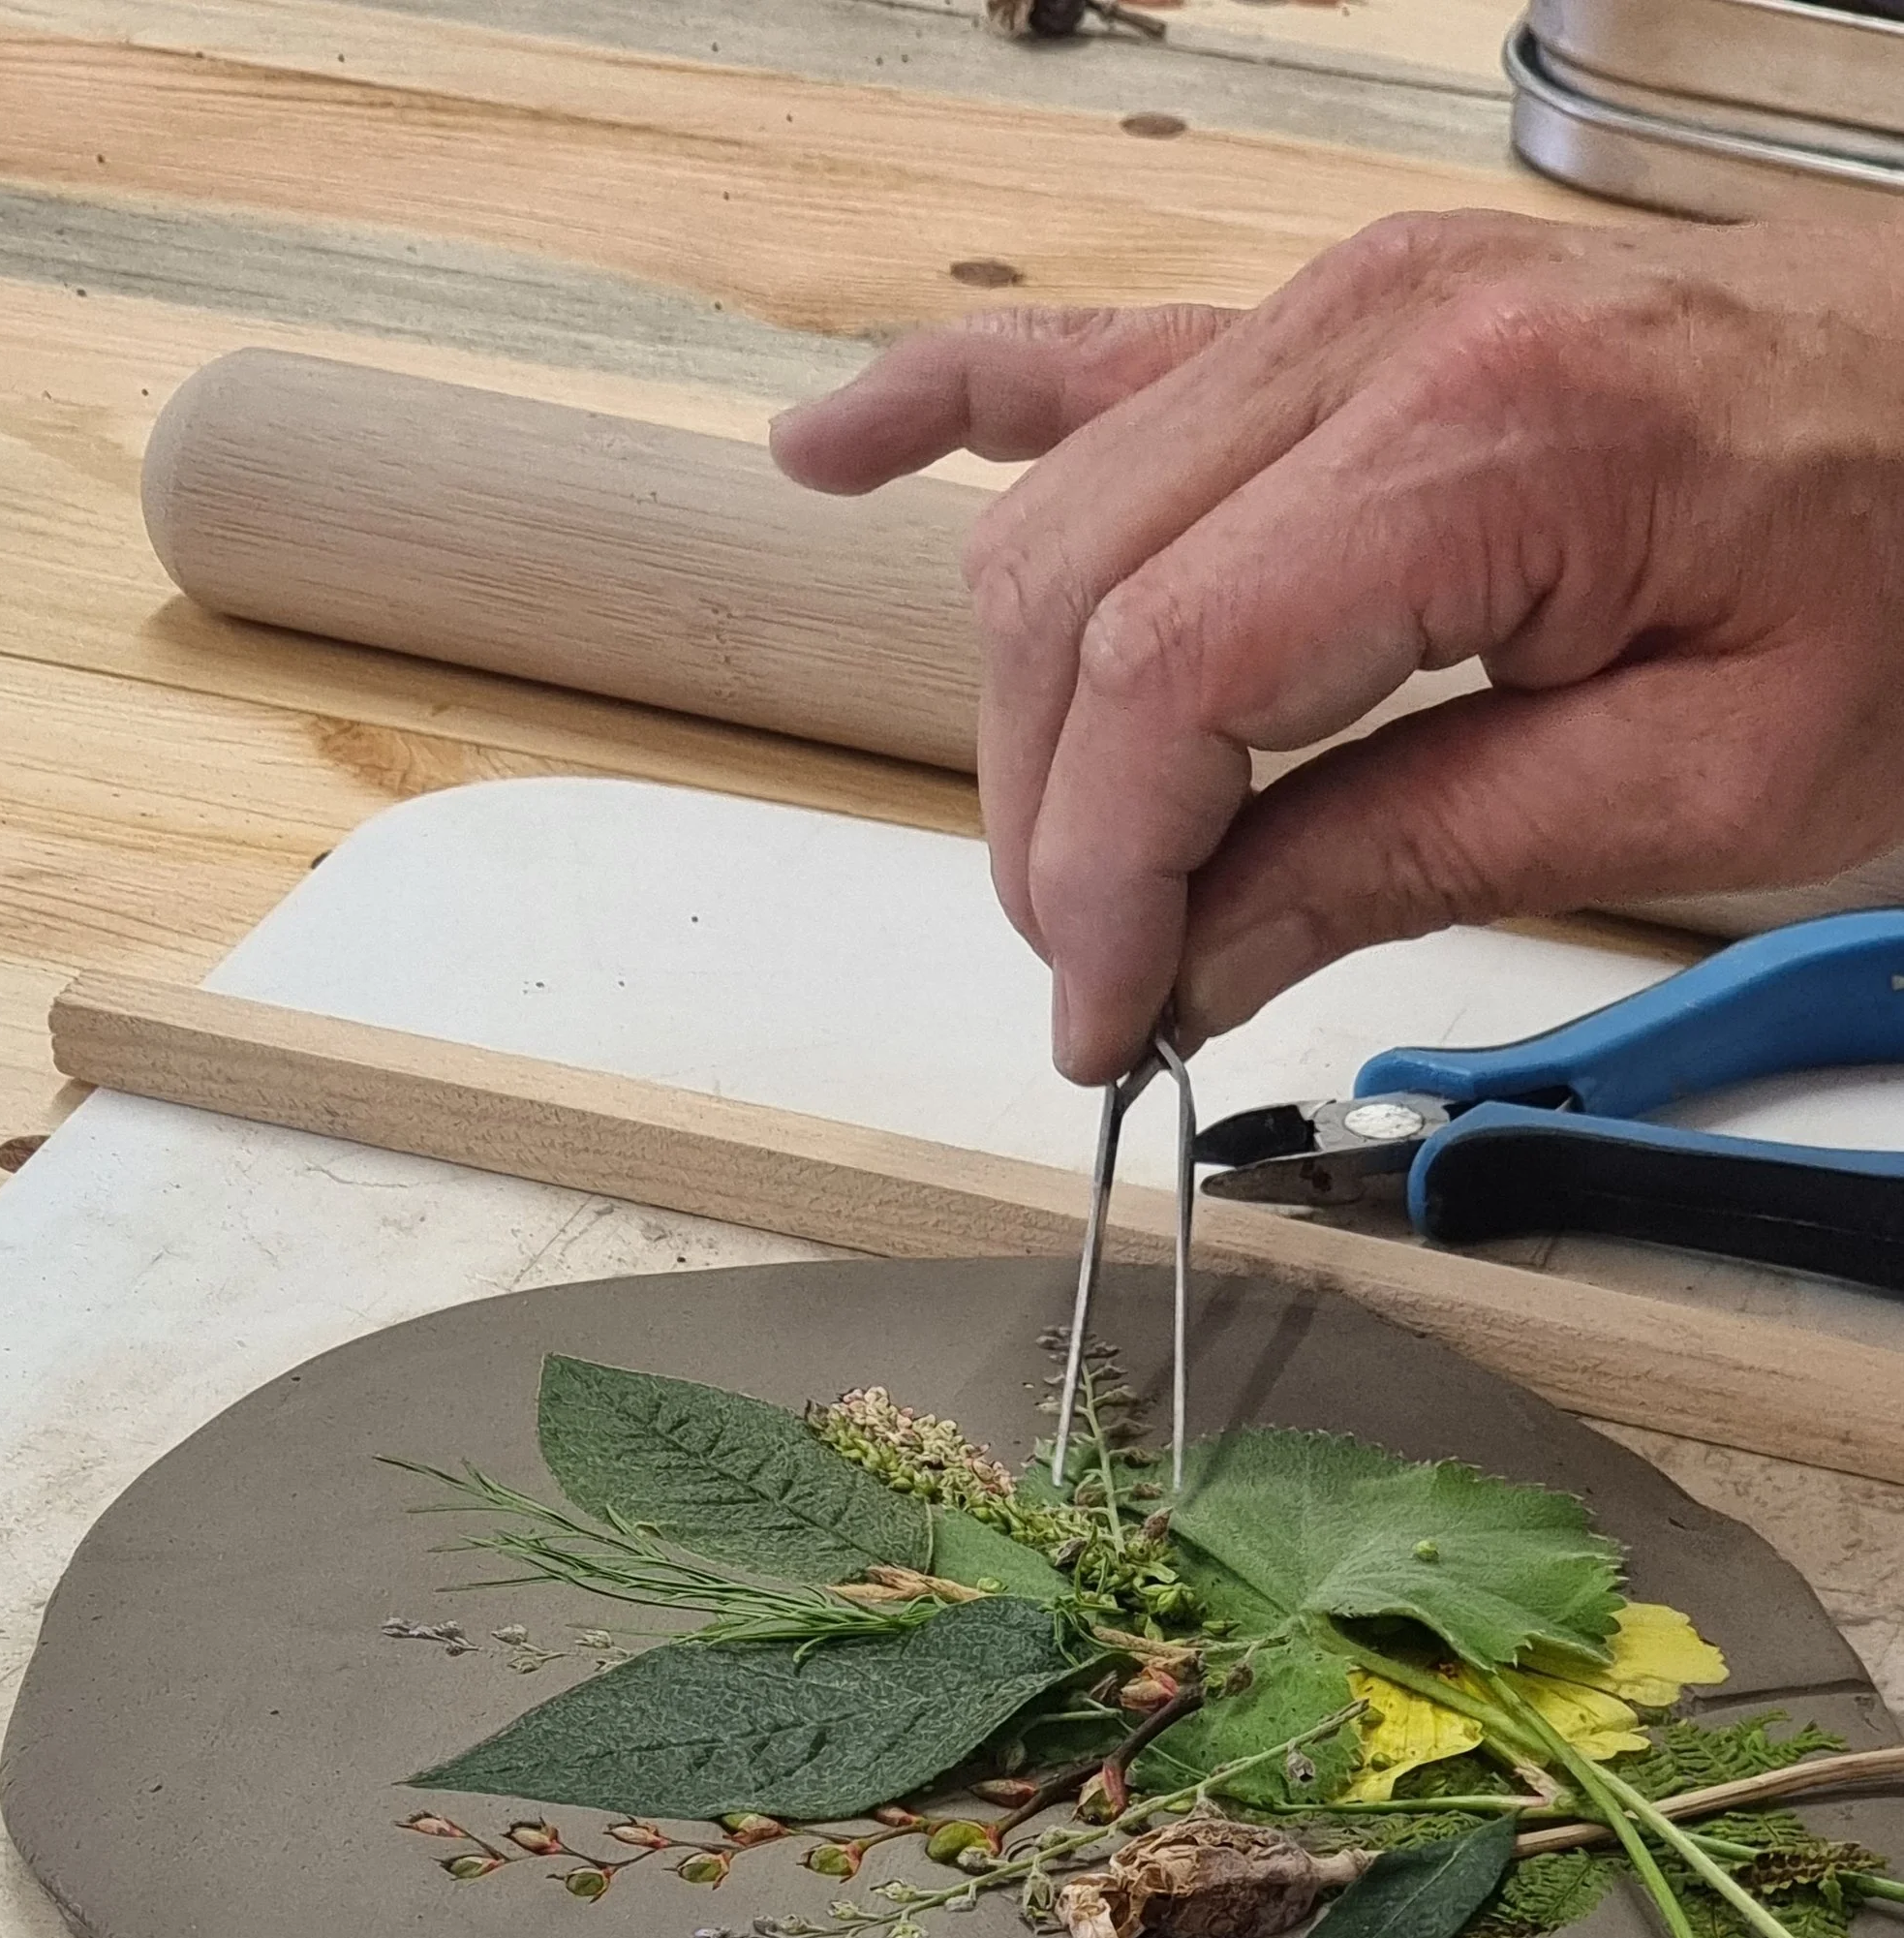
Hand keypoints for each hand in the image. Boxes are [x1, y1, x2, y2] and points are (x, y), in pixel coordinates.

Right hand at [771, 218, 1903, 1082]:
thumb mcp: (1708, 783)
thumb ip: (1417, 856)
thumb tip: (1195, 958)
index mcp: (1487, 439)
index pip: (1169, 674)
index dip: (1104, 876)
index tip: (1111, 1025)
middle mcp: (1379, 335)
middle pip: (1076, 599)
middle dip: (1060, 829)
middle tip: (1118, 989)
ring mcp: (1339, 309)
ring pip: (1056, 524)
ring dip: (1035, 721)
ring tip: (1097, 874)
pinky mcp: (1329, 325)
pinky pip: (1084, 355)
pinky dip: (949, 414)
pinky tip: (832, 458)